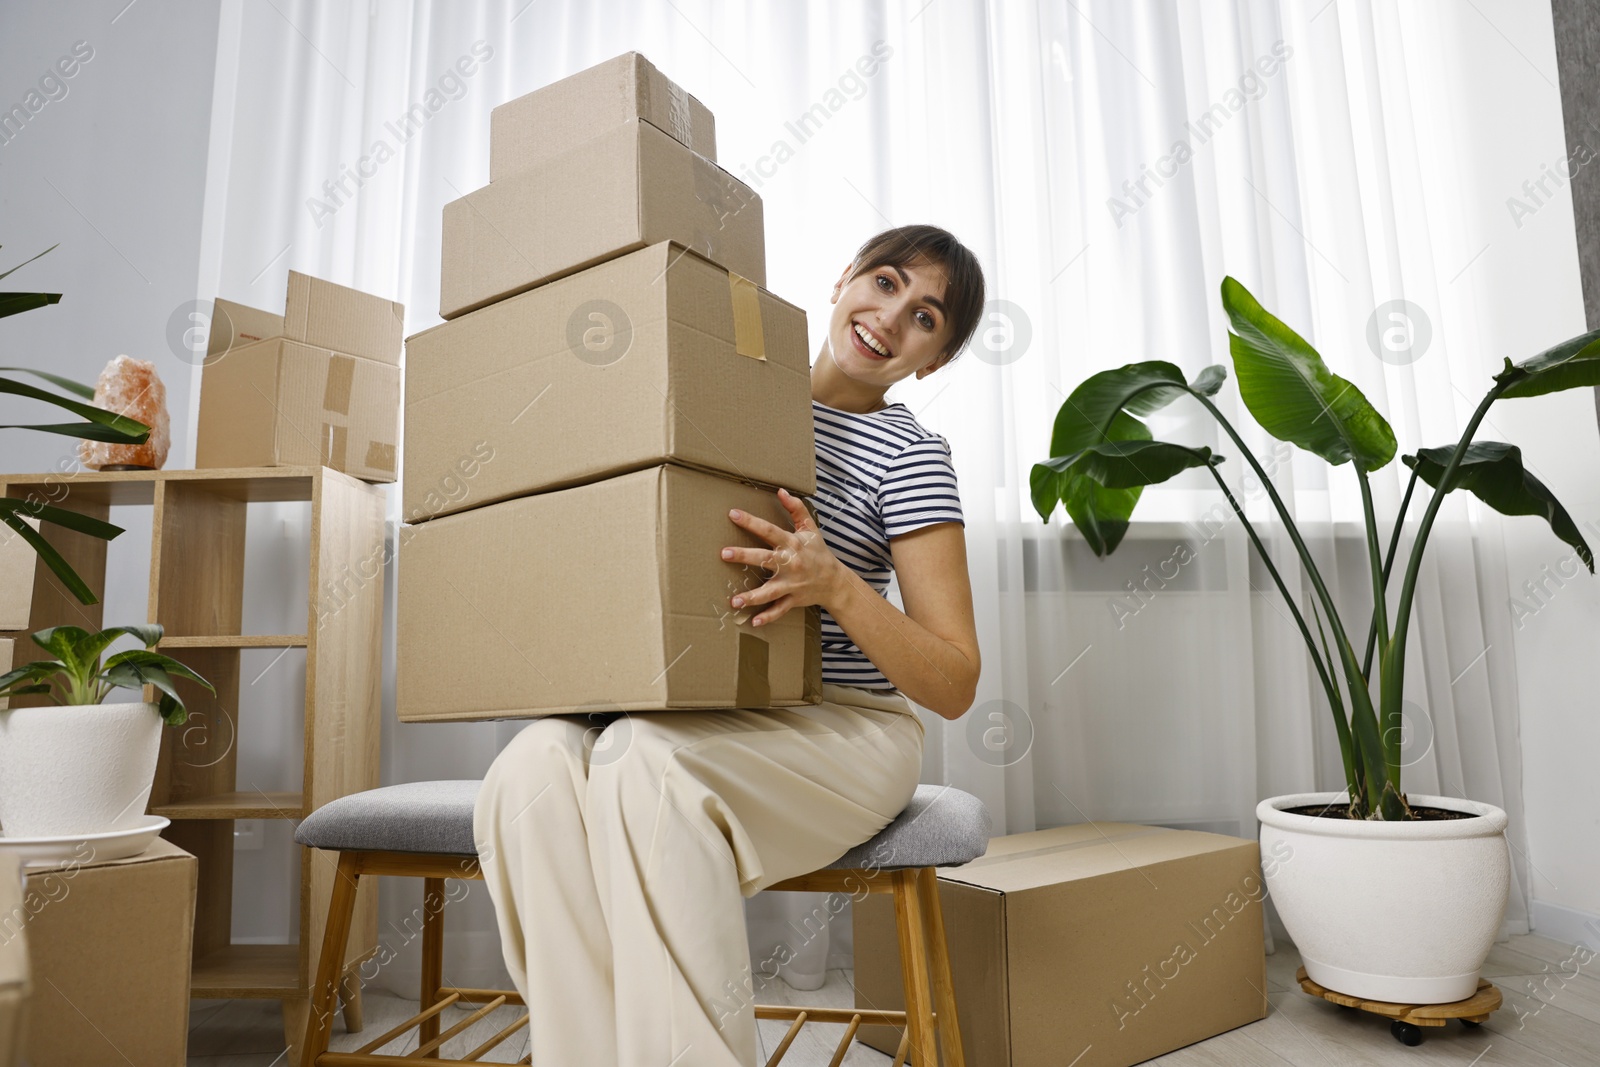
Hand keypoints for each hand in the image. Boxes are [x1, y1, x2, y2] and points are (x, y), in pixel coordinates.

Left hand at [721, 488, 845, 625]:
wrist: (835, 581)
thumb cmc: (818, 552)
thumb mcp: (810, 528)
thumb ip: (796, 508)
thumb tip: (781, 490)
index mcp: (792, 544)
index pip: (770, 530)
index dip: (751, 522)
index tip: (733, 514)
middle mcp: (790, 564)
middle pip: (765, 559)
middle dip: (745, 556)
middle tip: (724, 553)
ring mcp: (791, 584)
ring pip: (770, 591)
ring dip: (752, 597)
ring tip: (734, 601)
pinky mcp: (792, 600)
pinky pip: (779, 610)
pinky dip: (768, 617)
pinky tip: (753, 621)